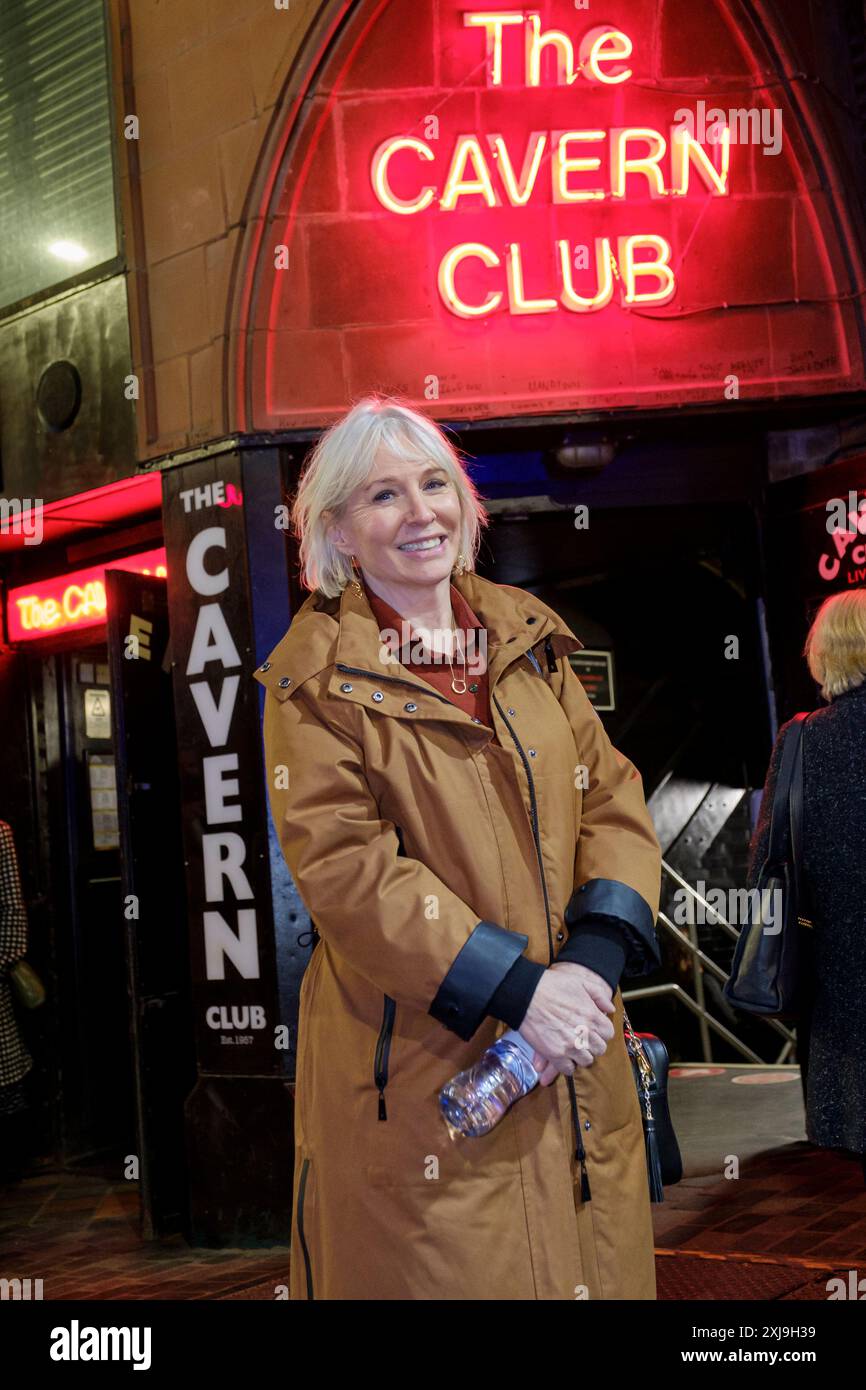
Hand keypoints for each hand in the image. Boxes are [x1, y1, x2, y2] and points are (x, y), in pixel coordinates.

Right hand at [520, 962, 615, 1083]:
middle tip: (582, 1040)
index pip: (608, 1034)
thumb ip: (599, 995)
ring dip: (581, 1056)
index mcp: (593, 1016)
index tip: (593, 1031)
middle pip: (599, 1049)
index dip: (601, 1032)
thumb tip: (610, 1009)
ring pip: (586, 1061)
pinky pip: (568, 1069)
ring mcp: (571, 1045)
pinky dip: (567, 1065)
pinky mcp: (556, 1054)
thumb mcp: (580, 982)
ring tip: (572, 1049)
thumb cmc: (551, 985)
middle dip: (592, 1045)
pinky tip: (563, 1058)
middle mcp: (585, 1032)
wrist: (526, 994)